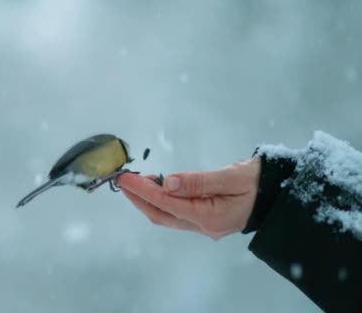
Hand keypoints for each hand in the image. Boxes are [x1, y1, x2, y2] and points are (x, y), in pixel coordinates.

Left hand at [117, 157, 260, 239]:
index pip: (167, 203)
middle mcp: (204, 226)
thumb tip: (168, 182)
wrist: (281, 194)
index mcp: (210, 217)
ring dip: (148, 200)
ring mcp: (205, 226)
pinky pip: (177, 213)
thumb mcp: (232, 176)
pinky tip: (156, 188)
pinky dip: (162, 201)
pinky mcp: (206, 220)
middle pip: (161, 215)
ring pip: (167, 216)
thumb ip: (198, 181)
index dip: (143, 190)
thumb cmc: (260, 182)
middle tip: (122, 180)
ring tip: (135, 182)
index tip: (126, 178)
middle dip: (139, 198)